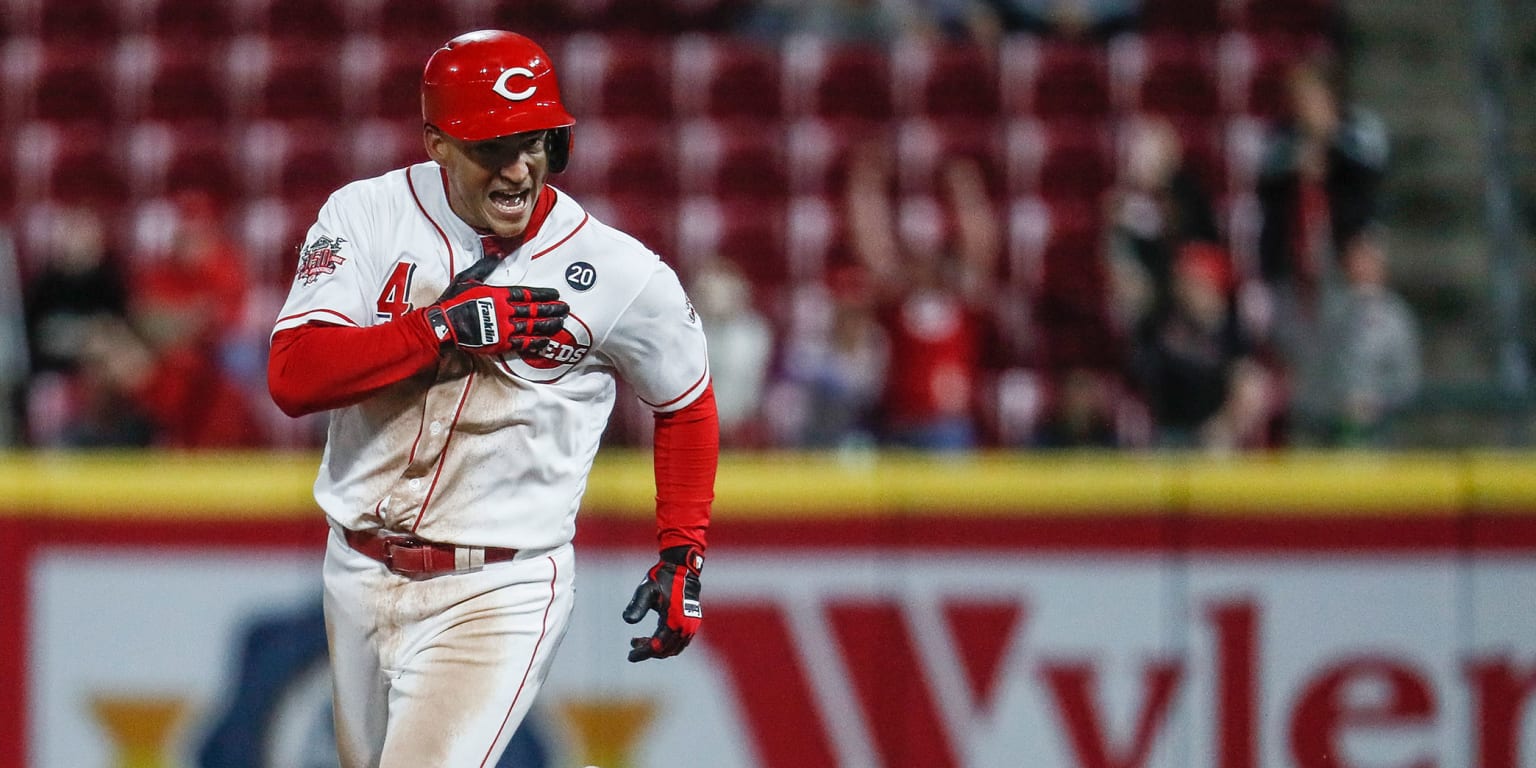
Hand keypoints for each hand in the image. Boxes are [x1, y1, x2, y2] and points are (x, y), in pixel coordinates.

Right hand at [426, 258, 568, 355]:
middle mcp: (505, 311)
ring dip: (548, 325)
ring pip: (532, 327)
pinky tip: (546, 341)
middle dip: (552, 309)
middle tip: (566, 309)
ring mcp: (504, 328)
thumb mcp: (467, 278)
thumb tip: (497, 254)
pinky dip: (535, 342)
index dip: (544, 294)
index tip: (556, 294)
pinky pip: (522, 343)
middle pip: (535, 310)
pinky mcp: (500, 343)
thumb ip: (484, 267)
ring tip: (561, 323)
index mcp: (499, 294)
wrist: (443, 325)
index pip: (528, 293)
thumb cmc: (453, 301)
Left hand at [622, 546, 703, 661]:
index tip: (630, 656)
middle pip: (665, 650)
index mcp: (674, 620)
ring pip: (673, 649)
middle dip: (648, 650)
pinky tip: (654, 636)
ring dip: (657, 648)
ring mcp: (691, 626)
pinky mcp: (692, 623)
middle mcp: (685, 627)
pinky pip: (680, 642)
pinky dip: (667, 644)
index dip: (643, 653)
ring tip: (640, 640)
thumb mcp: (646, 590)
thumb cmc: (662, 578)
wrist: (682, 568)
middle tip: (633, 642)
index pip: (657, 646)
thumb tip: (627, 620)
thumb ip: (638, 605)